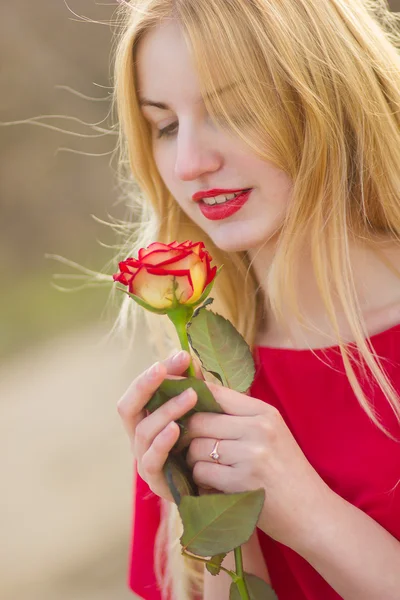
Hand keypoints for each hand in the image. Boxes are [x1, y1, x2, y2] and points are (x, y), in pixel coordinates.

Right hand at [117, 351, 197, 502]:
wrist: (218, 488)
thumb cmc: (204, 445)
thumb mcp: (200, 412)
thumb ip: (193, 388)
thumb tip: (190, 357)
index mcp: (146, 418)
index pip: (141, 391)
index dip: (157, 372)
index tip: (180, 355)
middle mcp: (139, 437)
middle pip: (127, 407)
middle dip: (144, 385)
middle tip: (161, 368)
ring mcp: (145, 458)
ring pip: (143, 431)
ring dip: (166, 410)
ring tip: (190, 396)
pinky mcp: (155, 480)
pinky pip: (151, 459)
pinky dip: (162, 442)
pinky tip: (175, 428)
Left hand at [183, 383, 331, 549]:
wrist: (312, 512)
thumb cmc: (286, 471)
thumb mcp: (270, 432)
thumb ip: (238, 416)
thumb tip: (195, 394)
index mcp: (264, 412)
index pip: (215, 392)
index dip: (189, 395)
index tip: (175, 401)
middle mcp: (258, 428)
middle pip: (199, 420)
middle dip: (188, 435)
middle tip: (190, 446)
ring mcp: (251, 455)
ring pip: (196, 447)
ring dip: (194, 460)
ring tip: (207, 468)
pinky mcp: (242, 483)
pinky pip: (201, 472)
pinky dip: (201, 479)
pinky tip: (214, 485)